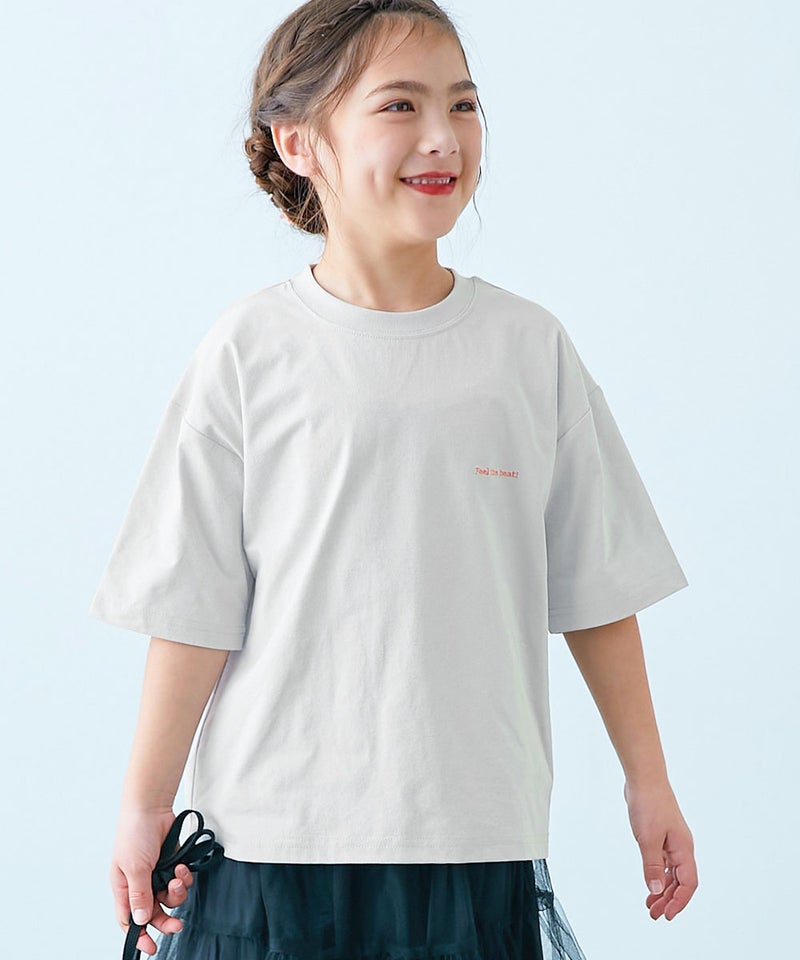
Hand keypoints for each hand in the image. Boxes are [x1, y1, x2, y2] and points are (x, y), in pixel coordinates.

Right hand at [110, 805, 195, 956]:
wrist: (152, 808)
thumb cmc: (134, 835)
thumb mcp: (134, 867)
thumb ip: (139, 894)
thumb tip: (140, 921)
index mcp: (124, 889)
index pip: (130, 921)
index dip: (139, 935)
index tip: (151, 947)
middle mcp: (141, 885)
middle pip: (155, 914)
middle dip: (166, 920)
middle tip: (178, 925)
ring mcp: (158, 875)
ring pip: (171, 898)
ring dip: (177, 892)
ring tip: (177, 877)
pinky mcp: (174, 865)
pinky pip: (182, 881)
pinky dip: (184, 877)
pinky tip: (182, 866)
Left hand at [623, 779, 697, 919]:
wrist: (644, 778)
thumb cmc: (649, 803)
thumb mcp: (647, 838)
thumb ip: (651, 866)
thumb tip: (656, 891)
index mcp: (683, 848)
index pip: (688, 883)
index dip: (679, 901)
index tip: (667, 914)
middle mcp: (681, 847)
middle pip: (680, 881)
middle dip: (669, 900)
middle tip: (655, 914)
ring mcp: (672, 841)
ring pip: (672, 873)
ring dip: (663, 890)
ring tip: (651, 904)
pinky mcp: (662, 835)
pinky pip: (664, 862)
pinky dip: (657, 875)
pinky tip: (650, 883)